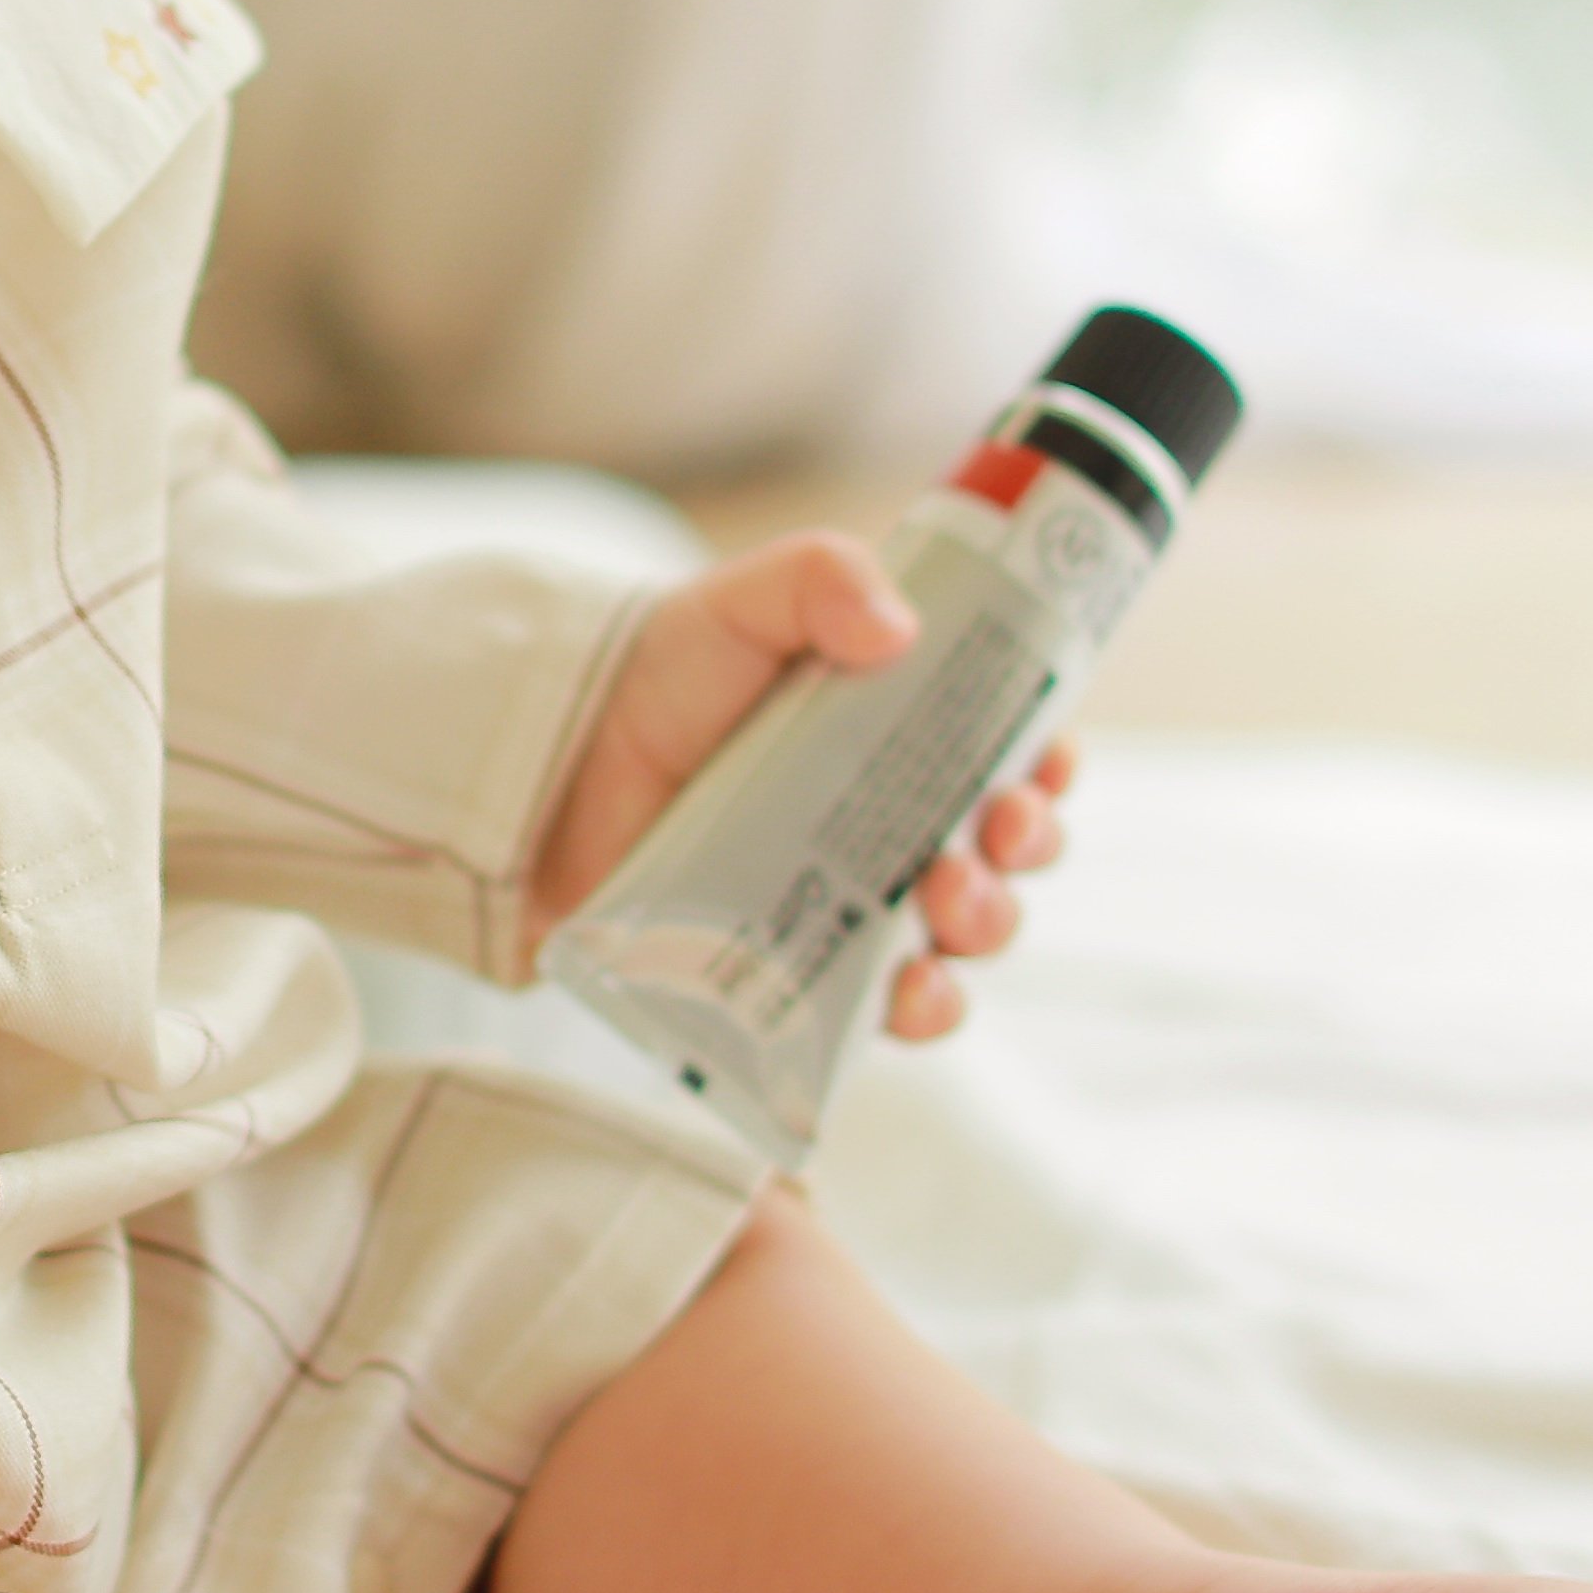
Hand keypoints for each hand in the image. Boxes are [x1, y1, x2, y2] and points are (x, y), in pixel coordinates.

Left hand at [531, 531, 1080, 1043]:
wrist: (541, 780)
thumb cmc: (651, 682)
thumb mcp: (737, 605)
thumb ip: (817, 579)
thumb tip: (899, 624)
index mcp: (899, 729)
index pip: (1013, 749)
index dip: (1051, 763)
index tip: (1047, 764)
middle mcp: (891, 819)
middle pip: (1006, 847)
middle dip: (1027, 847)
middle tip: (1000, 834)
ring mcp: (851, 901)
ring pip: (966, 930)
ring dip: (989, 923)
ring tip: (948, 899)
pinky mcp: (807, 974)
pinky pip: (890, 1013)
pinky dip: (924, 1009)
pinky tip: (914, 990)